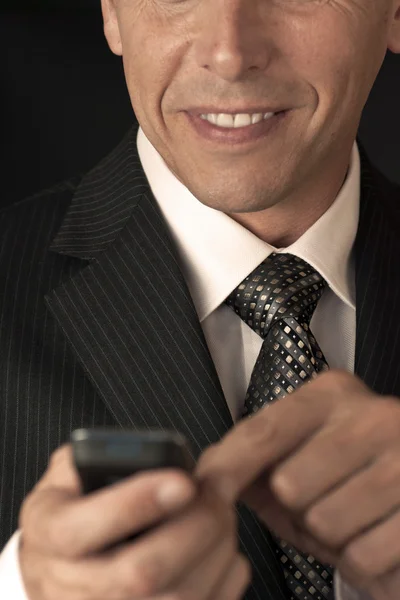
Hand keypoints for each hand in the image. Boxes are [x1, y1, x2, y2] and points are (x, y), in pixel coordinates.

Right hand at [19, 445, 250, 599]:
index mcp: (48, 533)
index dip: (135, 505)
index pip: (80, 530)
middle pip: (141, 574)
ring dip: (217, 549)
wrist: (61, 566)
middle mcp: (69, 586)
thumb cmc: (73, 509)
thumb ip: (99, 456)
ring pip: (178, 598)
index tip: (182, 481)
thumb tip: (152, 452)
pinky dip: (225, 575)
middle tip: (217, 491)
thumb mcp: (69, 473)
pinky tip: (222, 546)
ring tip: (222, 511)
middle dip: (194, 527)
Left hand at [197, 370, 399, 599]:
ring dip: (329, 537)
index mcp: (334, 395)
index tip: (206, 492)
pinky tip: (375, 537)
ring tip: (351, 519)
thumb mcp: (301, 460)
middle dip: (296, 509)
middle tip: (323, 502)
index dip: (228, 466)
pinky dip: (359, 561)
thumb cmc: (350, 482)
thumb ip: (255, 460)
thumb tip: (205, 472)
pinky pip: (360, 555)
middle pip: (289, 483)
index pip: (265, 429)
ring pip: (324, 522)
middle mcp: (374, 414)